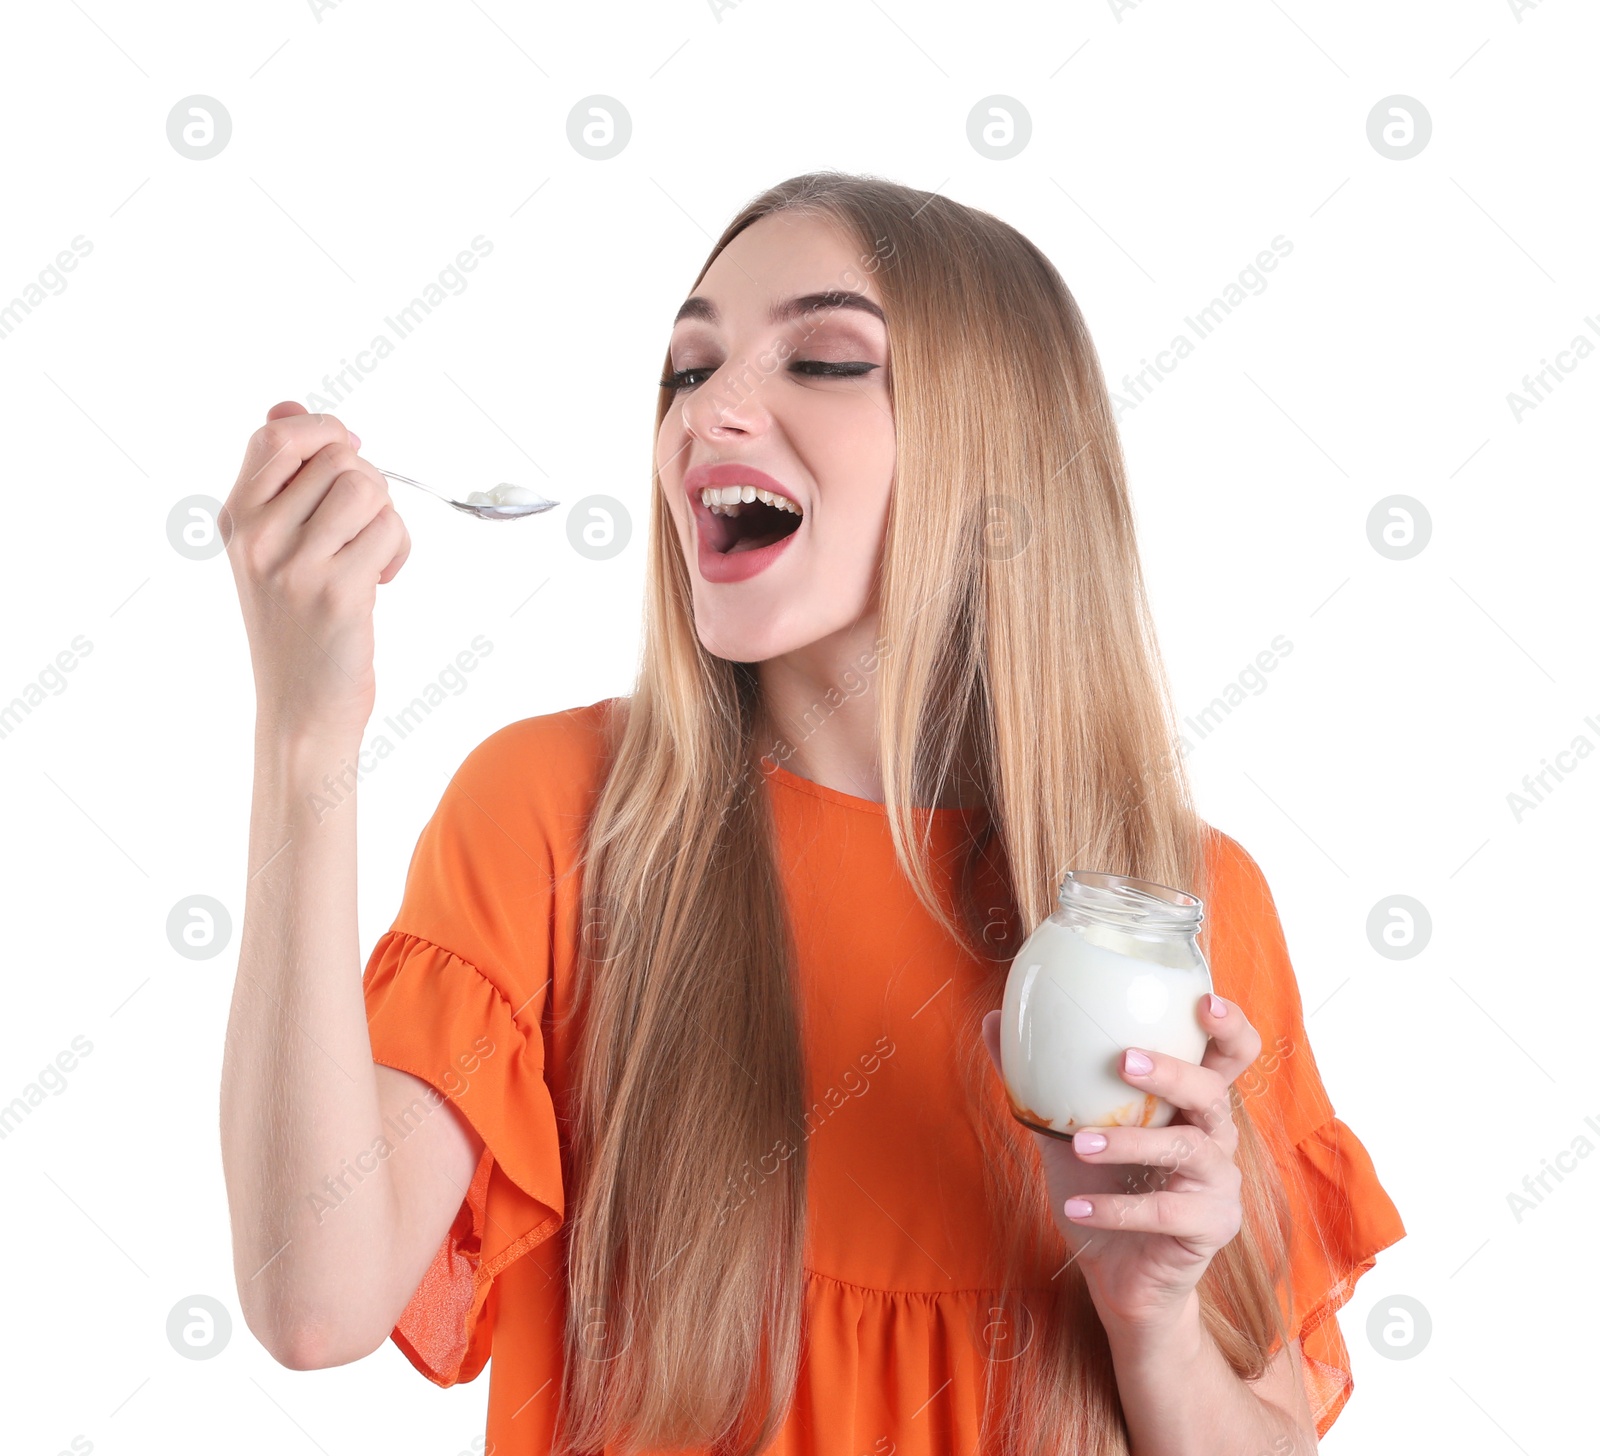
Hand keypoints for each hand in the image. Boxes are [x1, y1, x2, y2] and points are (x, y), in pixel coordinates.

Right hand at [222, 403, 410, 743]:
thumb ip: (282, 479)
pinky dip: (398, 550)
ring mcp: (295, 564)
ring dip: (386, 518)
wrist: (299, 709)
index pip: (277, 436)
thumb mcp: (271, 549)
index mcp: (238, 519)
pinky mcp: (337, 592)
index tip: (347, 455)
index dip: (324, 432)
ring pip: (367, 488)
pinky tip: (380, 579)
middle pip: (338, 458)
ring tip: (372, 555)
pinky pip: (388, 530)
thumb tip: (290, 406)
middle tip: (361, 529)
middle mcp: (258, 537)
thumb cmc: (295, 627)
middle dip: (368, 484)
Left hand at [981, 992, 1261, 1333]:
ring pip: (1189, 1148)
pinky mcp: (1212, 1227)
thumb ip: (1038, 1079)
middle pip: (1214, 1092)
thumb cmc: (1100, 1187)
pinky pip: (1167, 1213)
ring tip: (1080, 1144)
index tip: (1203, 1001)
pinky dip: (1116, 1210)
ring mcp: (1220, 1183)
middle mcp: (1216, 1136)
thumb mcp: (1065, 1129)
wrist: (1116, 1274)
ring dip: (1130, 1142)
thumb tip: (996, 1018)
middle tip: (1124, 1060)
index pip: (1230, 1055)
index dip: (1229, 1026)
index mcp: (1189, 1103)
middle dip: (1172, 1072)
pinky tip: (1075, 1208)